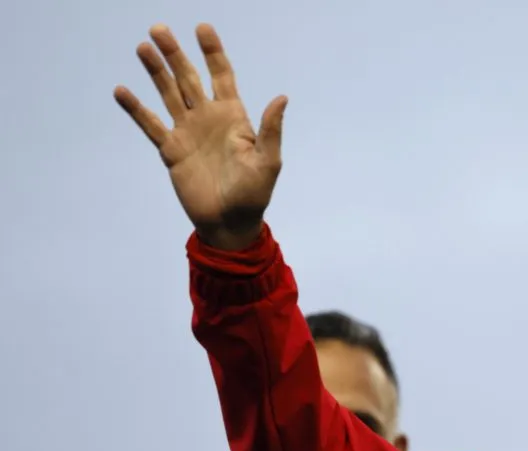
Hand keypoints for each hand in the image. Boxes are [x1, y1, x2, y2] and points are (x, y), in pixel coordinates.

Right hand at [114, 24, 286, 249]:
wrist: (230, 223)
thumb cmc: (254, 194)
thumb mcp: (268, 162)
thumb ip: (271, 130)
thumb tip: (282, 97)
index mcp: (233, 117)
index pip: (222, 76)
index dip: (213, 52)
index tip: (203, 28)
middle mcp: (208, 118)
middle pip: (189, 78)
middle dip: (175, 54)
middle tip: (159, 28)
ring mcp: (188, 132)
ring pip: (168, 93)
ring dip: (156, 71)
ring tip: (143, 47)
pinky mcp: (171, 150)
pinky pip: (150, 125)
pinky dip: (136, 109)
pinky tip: (122, 91)